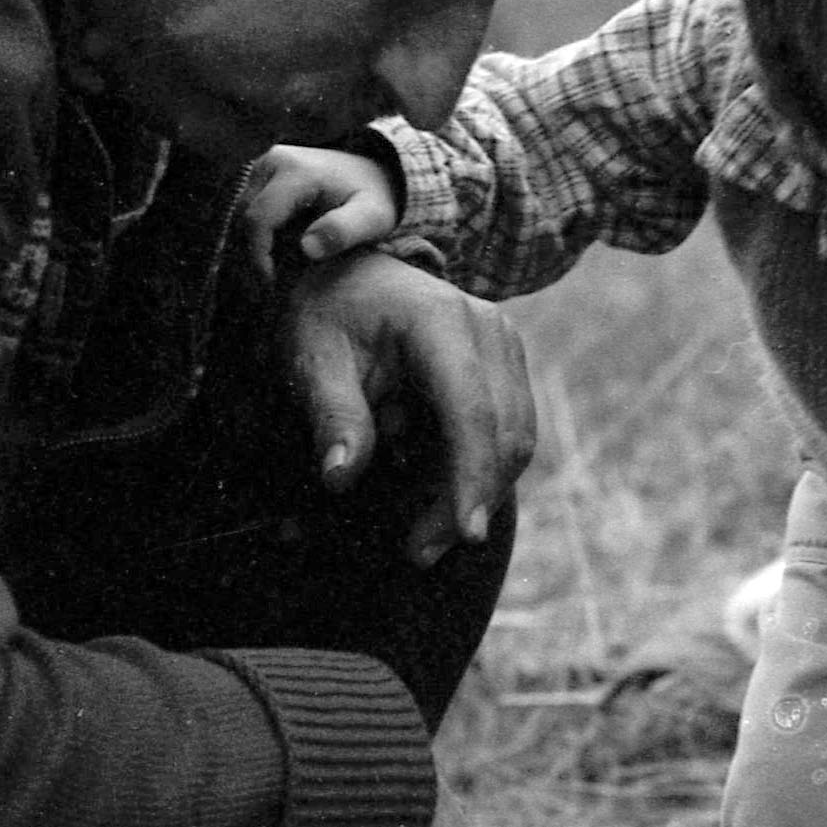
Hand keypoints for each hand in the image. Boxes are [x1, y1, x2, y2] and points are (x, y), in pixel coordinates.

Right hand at [237, 141, 402, 278]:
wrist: (375, 170)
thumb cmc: (375, 198)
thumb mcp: (372, 218)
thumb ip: (343, 232)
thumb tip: (307, 249)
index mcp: (296, 171)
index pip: (259, 218)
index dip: (259, 255)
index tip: (272, 283)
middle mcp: (274, 160)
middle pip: (245, 216)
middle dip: (254, 252)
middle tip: (272, 283)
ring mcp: (265, 163)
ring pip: (241, 212)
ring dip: (254, 242)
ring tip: (275, 269)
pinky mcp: (263, 171)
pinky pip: (248, 206)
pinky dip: (258, 232)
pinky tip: (277, 251)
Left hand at [282, 253, 535, 563]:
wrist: (348, 273)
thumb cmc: (325, 315)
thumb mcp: (311, 358)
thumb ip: (333, 415)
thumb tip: (341, 477)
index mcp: (439, 320)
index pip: (471, 410)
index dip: (472, 476)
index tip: (465, 533)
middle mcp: (488, 328)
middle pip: (504, 432)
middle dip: (470, 500)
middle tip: (419, 553)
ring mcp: (505, 346)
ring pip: (515, 439)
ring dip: (476, 494)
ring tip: (422, 540)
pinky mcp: (506, 367)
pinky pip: (506, 433)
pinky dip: (475, 474)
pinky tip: (433, 501)